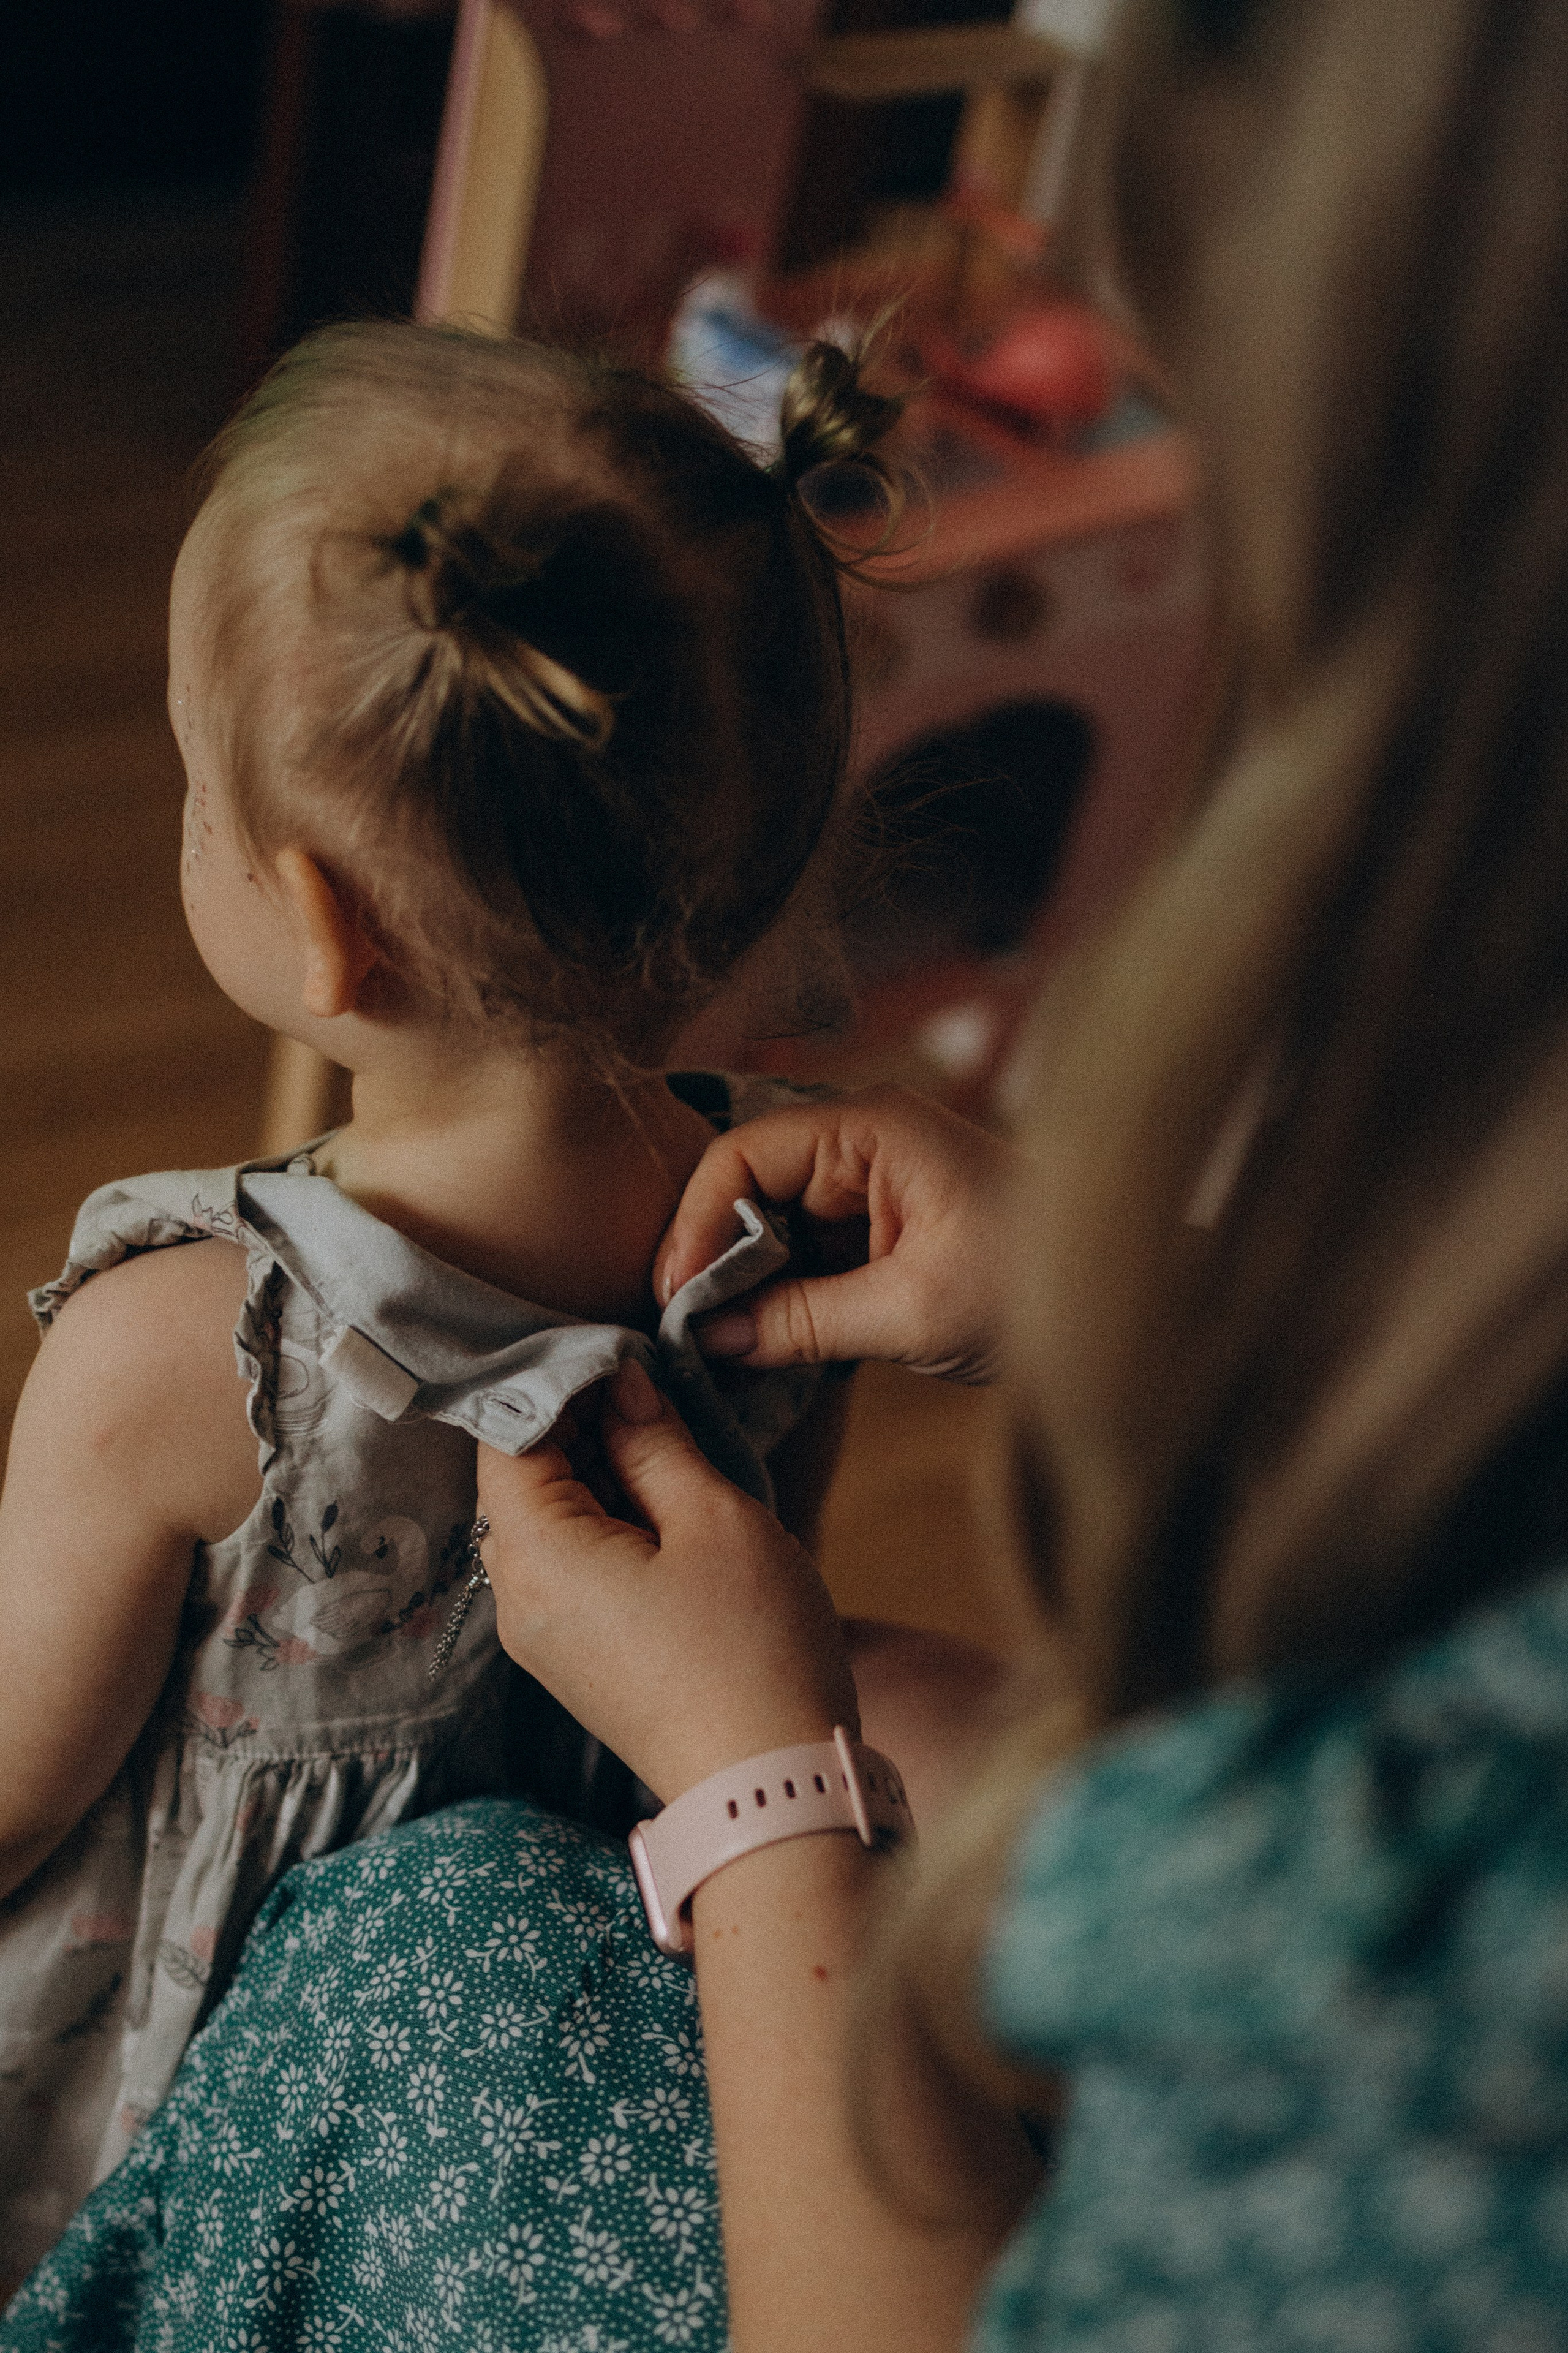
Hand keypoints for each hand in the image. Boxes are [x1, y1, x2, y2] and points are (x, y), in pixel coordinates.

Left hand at [477, 1360, 858, 1802]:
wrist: (768, 1792)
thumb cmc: (751, 1648)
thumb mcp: (714, 1519)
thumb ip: (653, 1441)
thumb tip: (618, 1382)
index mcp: (534, 1554)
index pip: (508, 1433)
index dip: (559, 1379)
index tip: (622, 1350)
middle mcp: (515, 1598)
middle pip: (519, 1478)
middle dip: (578, 1423)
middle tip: (652, 1387)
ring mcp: (541, 1636)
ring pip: (546, 1521)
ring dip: (597, 1472)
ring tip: (668, 1443)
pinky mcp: (575, 1659)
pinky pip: (568, 1565)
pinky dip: (606, 1522)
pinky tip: (666, 1508)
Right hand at [654, 1085, 1011, 1382]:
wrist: (1125, 1307)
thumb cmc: (1033, 1290)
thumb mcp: (910, 1312)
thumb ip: (802, 1321)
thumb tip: (708, 1339)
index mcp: (873, 1127)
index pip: (745, 1156)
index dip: (698, 1224)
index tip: (677, 1297)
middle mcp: (864, 1139)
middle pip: (750, 1185)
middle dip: (716, 1255)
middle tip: (687, 1330)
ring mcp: (873, 1181)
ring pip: (773, 1223)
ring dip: (746, 1281)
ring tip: (716, 1345)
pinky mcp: (882, 1225)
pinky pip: (807, 1251)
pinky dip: (782, 1294)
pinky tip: (761, 1341)